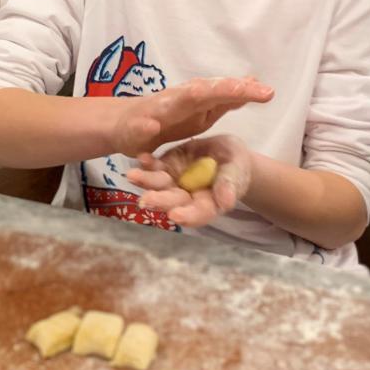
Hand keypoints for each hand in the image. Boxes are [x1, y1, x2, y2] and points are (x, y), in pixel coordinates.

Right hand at [110, 76, 272, 159]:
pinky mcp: (136, 127)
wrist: (126, 124)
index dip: (245, 90)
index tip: (269, 92)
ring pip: (173, 101)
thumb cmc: (169, 118)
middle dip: (224, 88)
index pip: (224, 91)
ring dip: (186, 97)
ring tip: (204, 93)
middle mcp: (179, 98)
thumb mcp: (203, 111)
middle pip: (204, 90)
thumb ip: (227, 99)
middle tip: (246, 87)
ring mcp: (157, 110)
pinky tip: (152, 127)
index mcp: (197, 98)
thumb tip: (255, 83)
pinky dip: (146, 126)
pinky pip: (141, 126)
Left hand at [125, 133, 252, 226]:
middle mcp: (187, 197)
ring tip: (132, 176)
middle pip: (173, 202)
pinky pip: (156, 166)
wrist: (226, 152)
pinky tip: (141, 158)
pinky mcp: (167, 166)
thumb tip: (227, 202)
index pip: (199, 213)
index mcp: (208, 203)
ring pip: (159, 185)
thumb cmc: (236, 164)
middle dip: (160, 201)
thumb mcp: (237, 169)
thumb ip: (230, 183)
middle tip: (146, 201)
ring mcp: (174, 182)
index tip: (176, 216)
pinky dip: (147, 164)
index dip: (188, 216)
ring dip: (146, 182)